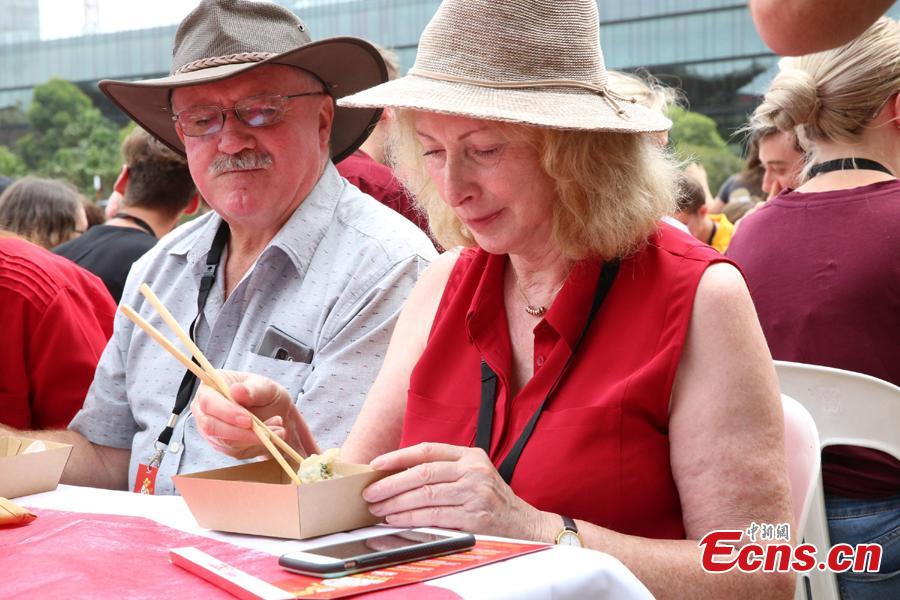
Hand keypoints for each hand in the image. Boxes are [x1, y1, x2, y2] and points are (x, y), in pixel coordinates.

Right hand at [192, 371, 306, 459]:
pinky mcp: (221, 445)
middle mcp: (204, 410)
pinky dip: (257, 445)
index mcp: (209, 388)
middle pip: (211, 427)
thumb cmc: (265, 393)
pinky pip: (236, 451)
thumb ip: (252, 389)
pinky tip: (271, 435)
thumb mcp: (265, 386)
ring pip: (226, 442)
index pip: (208, 403)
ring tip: (277, 428)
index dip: (227, 413)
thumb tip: (236, 390)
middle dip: (241, 432)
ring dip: (254, 439)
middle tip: (267, 432)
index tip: (249, 420)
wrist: (273, 411)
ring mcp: (210, 430)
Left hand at [363, 443, 552, 539]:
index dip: (398, 456)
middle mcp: (473, 471)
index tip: (376, 465)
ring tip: (379, 509)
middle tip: (371, 492)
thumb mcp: (474, 472)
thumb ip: (444, 468)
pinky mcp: (473, 517)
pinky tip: (397, 520)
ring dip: (396, 504)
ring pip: (425, 496)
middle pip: (423, 473)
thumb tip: (398, 473)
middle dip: (391, 483)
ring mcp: (474, 494)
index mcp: (470, 455)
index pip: (428, 450)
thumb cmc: (491, 498)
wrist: (524, 523)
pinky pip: (434, 516)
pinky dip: (411, 518)